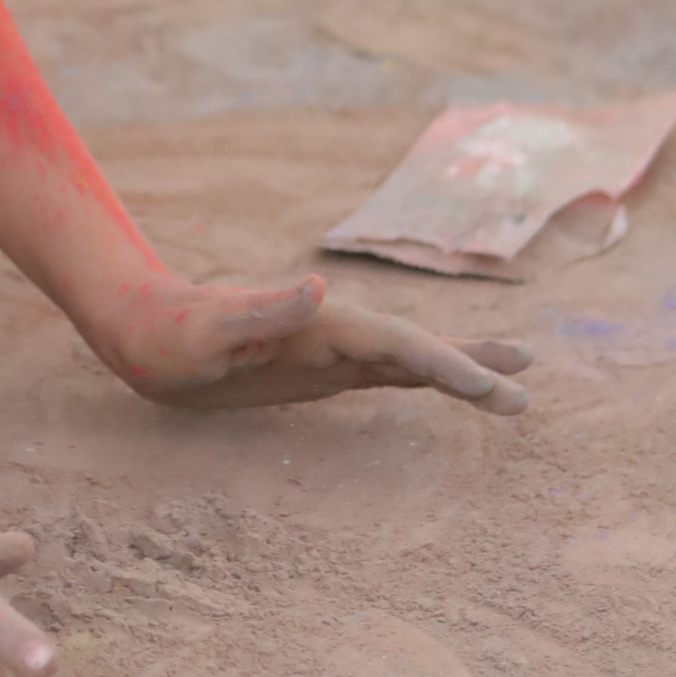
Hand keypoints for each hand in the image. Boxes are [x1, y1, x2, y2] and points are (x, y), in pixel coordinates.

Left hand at [102, 270, 531, 416]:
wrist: (147, 329)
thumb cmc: (170, 334)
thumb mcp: (206, 330)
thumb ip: (262, 310)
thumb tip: (318, 287)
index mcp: (319, 321)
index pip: (395, 343)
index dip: (443, 363)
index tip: (486, 384)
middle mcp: (336, 329)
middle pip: (418, 350)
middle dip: (472, 368)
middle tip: (528, 390)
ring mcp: (334, 349)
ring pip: (412, 361)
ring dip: (463, 373)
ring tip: (518, 387)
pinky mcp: (325, 368)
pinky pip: (388, 375)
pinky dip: (428, 380)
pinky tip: (455, 388)